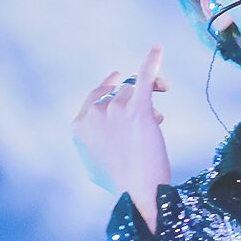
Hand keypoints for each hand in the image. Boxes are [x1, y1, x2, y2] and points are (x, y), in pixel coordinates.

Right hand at [72, 44, 170, 228]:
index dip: (110, 89)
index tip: (119, 78)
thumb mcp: (99, 158)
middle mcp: (95, 113)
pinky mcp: (139, 110)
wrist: (140, 192)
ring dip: (150, 98)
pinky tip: (159, 48)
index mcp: (80, 124)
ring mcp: (115, 110)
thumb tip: (113, 127)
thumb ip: (100, 136)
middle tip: (153, 101)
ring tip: (159, 120)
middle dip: (134, 94)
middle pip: (118, 91)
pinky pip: (145, 79)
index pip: (95, 96)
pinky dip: (152, 62)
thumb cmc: (122, 181)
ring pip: (134, 91)